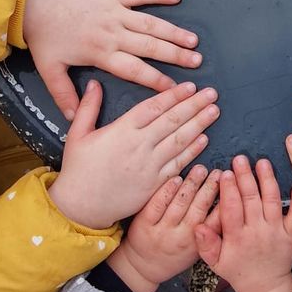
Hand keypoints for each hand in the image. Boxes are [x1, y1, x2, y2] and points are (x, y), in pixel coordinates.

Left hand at [22, 0, 201, 119]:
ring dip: (173, 31)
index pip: (135, 70)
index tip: (175, 89)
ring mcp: (116, 11)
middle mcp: (114, 33)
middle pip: (151, 47)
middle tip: (197, 62)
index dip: (157, 80)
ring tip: (193, 40)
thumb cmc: (44, 36)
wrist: (35, 1)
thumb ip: (64, 95)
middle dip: (176, 56)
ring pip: (151, 23)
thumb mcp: (50, 70)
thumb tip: (72, 120)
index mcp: (101, 53)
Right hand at [47, 79, 218, 228]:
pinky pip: (178, 164)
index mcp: (121, 131)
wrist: (81, 207)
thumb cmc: (78, 170)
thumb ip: (88, 107)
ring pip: (180, 140)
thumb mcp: (77, 134)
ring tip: (214, 111)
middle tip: (212, 93)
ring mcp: (149, 166)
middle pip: (172, 121)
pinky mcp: (154, 183)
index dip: (174, 95)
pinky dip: (192, 151)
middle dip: (194, 105)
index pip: (154, 107)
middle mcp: (139, 146)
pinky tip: (205, 138)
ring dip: (200, 124)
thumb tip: (93, 83)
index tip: (190, 86)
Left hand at [108, 165, 220, 291]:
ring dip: (192, 184)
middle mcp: (180, 238)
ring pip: (180, 203)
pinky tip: (176, 178)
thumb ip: (210, 230)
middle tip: (218, 173)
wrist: (143, 267)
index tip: (232, 186)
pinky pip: (158, 203)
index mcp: (197, 245)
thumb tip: (227, 204)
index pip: (216, 222)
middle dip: (210, 188)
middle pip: (199, 208)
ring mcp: (161, 231)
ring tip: (200, 170)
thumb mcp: (196, 250)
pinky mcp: (144, 224)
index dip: (225, 202)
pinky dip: (168, 190)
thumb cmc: (174, 255)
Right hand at [195, 155, 291, 291]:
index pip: (232, 209)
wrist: (265, 287)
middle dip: (245, 178)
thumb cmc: (237, 270)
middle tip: (240, 159)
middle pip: (251, 200)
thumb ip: (206, 244)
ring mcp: (276, 231)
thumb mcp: (215, 262)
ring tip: (262, 163)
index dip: (229, 190)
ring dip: (268, 181)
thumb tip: (197, 226)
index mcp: (237, 237)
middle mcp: (257, 231)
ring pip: (272, 202)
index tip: (226, 173)